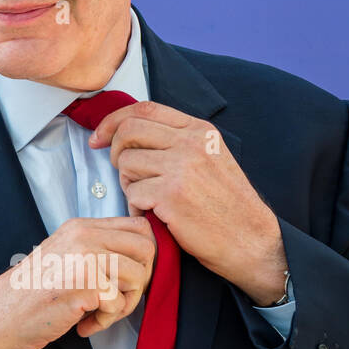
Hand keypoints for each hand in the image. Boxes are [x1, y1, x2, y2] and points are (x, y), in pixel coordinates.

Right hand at [0, 215, 156, 348]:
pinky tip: (83, 325)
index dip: (144, 256)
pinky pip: (119, 305)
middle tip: (119, 299)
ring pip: (139, 277)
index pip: (139, 227)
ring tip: (100, 314)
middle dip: (141, 280)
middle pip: (147, 249)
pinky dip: (105, 322)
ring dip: (125, 304)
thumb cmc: (32, 293)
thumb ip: (97, 249)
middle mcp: (84, 237)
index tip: (127, 278)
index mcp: (81, 227)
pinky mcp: (84, 286)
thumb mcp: (65, 255)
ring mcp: (85, 259)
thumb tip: (144, 257)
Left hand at [88, 101, 287, 304]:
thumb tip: (131, 134)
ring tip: (149, 199)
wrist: (250, 240)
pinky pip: (133, 193)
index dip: (113, 120)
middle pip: (128, 130)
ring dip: (128, 184)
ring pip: (127, 163)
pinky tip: (156, 216)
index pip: (145, 108)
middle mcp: (190, 143)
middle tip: (123, 173)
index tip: (99, 137)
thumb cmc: (227, 206)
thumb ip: (178, 142)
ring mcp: (181, 167)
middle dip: (114, 152)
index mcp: (199, 130)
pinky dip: (137, 208)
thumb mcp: (210, 159)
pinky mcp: (171, 195)